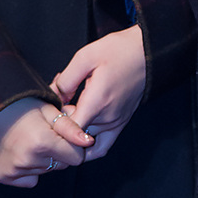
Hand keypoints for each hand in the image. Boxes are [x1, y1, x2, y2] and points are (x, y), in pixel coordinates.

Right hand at [0, 97, 89, 186]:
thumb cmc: (21, 106)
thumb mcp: (49, 110)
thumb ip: (70, 127)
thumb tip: (88, 142)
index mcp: (42, 142)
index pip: (76, 157)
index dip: (74, 146)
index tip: (67, 136)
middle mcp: (27, 160)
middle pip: (61, 165)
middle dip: (60, 153)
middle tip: (47, 135)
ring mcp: (13, 171)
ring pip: (46, 171)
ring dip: (44, 159)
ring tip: (32, 141)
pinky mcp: (3, 176)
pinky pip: (29, 179)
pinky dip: (29, 169)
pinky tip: (22, 151)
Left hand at [51, 25, 145, 160]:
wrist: (148, 52)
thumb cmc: (120, 51)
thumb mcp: (86, 57)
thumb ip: (65, 80)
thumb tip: (52, 96)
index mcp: (97, 102)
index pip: (68, 131)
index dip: (54, 125)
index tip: (49, 112)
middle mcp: (107, 118)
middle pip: (75, 138)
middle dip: (60, 127)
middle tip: (55, 109)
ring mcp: (116, 123)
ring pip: (85, 144)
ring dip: (73, 135)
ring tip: (67, 118)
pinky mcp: (121, 123)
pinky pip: (101, 147)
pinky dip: (87, 146)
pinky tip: (78, 132)